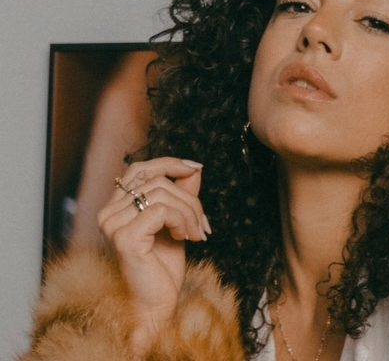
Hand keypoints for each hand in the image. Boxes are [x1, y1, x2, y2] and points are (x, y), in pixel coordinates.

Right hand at [97, 157, 209, 351]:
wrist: (157, 303)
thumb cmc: (163, 266)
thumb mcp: (176, 221)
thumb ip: (181, 194)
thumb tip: (194, 168)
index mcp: (116, 206)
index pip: (139, 168)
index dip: (169, 163)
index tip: (195, 169)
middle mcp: (108, 212)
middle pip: (158, 182)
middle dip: (190, 199)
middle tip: (201, 223)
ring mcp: (113, 224)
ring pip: (163, 194)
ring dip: (190, 212)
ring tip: (196, 233)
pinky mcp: (125, 236)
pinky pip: (163, 210)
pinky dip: (182, 221)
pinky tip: (185, 238)